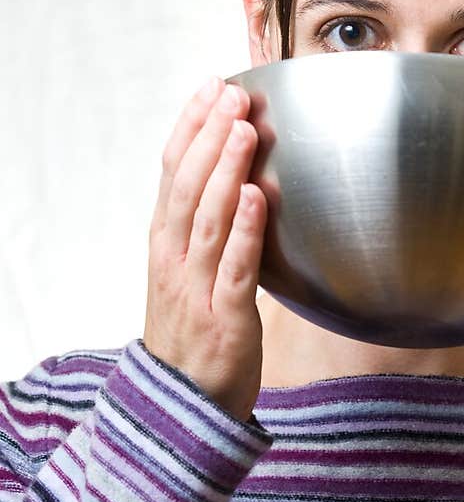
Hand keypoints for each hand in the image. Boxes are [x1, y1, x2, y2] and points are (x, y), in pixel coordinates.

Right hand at [143, 76, 267, 423]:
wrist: (180, 412)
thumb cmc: (195, 338)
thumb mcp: (190, 276)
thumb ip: (210, 233)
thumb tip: (242, 182)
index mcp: (165, 245)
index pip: (171, 172)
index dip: (190, 128)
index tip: (210, 89)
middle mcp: (174, 261)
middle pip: (187, 186)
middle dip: (209, 136)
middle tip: (232, 95)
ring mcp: (195, 290)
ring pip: (208, 220)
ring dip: (227, 171)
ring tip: (245, 130)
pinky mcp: (225, 321)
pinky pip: (235, 270)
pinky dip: (247, 232)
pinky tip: (260, 198)